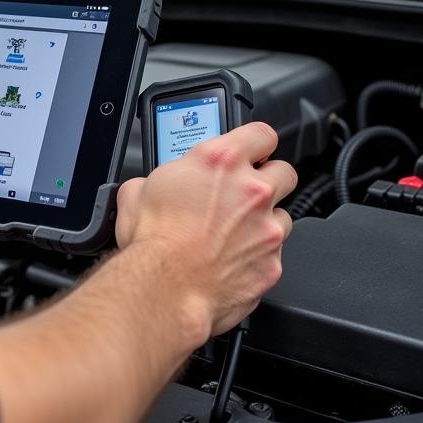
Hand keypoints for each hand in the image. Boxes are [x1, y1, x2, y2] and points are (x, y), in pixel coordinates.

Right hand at [115, 124, 295, 338]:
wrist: (164, 288)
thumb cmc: (152, 242)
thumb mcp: (137, 191)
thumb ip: (155, 179)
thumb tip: (149, 185)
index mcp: (220, 162)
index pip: (261, 134)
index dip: (257, 142)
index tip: (252, 151)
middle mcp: (251, 190)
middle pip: (285, 172)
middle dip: (269, 180)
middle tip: (246, 193)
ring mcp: (267, 228)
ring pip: (284, 216)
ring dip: (265, 221)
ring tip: (236, 234)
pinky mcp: (272, 263)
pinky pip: (275, 255)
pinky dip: (258, 257)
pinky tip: (234, 261)